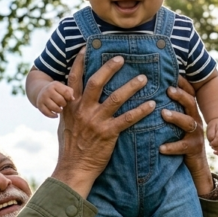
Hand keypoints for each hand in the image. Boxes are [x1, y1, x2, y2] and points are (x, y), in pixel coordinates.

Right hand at [37, 81, 74, 117]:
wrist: (41, 92)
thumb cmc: (56, 91)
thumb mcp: (63, 88)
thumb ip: (70, 92)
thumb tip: (72, 99)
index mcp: (55, 85)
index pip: (66, 92)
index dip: (69, 98)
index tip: (69, 99)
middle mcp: (48, 90)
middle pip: (60, 100)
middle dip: (64, 104)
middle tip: (63, 104)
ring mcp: (43, 98)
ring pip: (54, 108)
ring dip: (59, 110)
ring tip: (60, 109)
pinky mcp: (39, 105)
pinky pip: (47, 113)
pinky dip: (53, 115)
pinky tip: (56, 115)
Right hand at [52, 48, 155, 197]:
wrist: (74, 169)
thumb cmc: (70, 148)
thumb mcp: (66, 124)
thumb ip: (70, 108)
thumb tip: (72, 95)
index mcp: (70, 106)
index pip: (74, 79)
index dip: (81, 62)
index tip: (87, 47)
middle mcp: (82, 110)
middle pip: (96, 82)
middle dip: (109, 67)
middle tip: (122, 58)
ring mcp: (96, 121)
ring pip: (115, 98)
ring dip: (131, 86)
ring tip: (144, 79)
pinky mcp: (108, 134)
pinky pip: (128, 119)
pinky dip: (141, 110)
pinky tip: (151, 104)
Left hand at [159, 78, 213, 194]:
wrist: (194, 164)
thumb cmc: (178, 138)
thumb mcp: (175, 122)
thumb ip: (167, 108)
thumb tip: (149, 93)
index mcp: (189, 111)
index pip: (188, 93)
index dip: (182, 83)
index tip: (172, 73)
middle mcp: (195, 120)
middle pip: (190, 103)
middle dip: (180, 95)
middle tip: (168, 89)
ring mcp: (195, 134)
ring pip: (188, 122)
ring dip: (176, 117)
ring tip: (163, 113)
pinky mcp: (193, 149)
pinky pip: (183, 147)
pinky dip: (172, 147)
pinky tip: (161, 147)